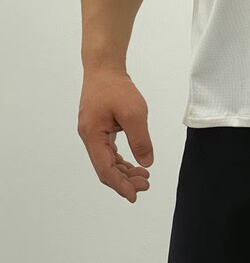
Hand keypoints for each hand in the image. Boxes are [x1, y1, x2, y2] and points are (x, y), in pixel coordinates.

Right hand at [77, 67, 152, 202]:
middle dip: (124, 179)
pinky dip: (121, 159)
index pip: (105, 169)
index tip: (135, 195)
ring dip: (124, 170)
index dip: (120, 185)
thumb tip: (146, 163)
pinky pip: (108, 150)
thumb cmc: (116, 87)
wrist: (104, 67)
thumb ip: (140, 139)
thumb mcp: (134, 113)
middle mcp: (89, 137)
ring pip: (107, 160)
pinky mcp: (99, 127)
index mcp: (93, 135)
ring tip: (143, 176)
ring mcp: (93, 132)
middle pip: (105, 167)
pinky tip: (134, 162)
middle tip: (146, 184)